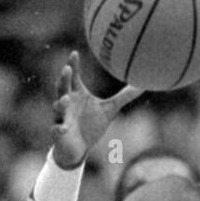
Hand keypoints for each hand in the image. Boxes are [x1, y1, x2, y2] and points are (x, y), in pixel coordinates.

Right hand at [51, 50, 143, 166]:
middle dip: (64, 79)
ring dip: (60, 103)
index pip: (73, 77)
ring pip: (58, 108)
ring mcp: (62, 117)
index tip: (74, 53)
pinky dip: (60, 129)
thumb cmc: (91, 125)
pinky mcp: (59, 133)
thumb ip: (123, 97)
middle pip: (62, 88)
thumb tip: (141, 86)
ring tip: (65, 99)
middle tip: (67, 69)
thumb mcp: (110, 110)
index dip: (73, 65)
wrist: (78, 148)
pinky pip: (57, 129)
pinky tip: (64, 129)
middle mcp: (66, 103)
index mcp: (76, 94)